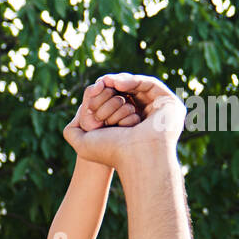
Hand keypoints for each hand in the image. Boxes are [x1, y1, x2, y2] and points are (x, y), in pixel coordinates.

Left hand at [64, 74, 185, 170]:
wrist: (135, 156)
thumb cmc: (112, 152)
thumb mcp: (83, 143)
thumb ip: (72, 133)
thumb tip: (68, 125)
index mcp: (130, 129)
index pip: (116, 104)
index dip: (103, 95)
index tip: (91, 90)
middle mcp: (146, 120)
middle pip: (127, 94)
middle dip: (111, 87)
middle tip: (99, 84)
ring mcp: (159, 111)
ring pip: (137, 88)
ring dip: (120, 83)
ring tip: (107, 82)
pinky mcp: (169, 103)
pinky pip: (150, 85)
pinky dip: (133, 81)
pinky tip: (117, 84)